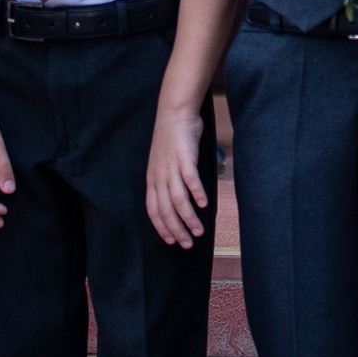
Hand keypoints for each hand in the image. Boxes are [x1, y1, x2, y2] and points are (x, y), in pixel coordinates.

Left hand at [145, 102, 211, 247]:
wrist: (174, 113)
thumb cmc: (172, 138)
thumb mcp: (164, 163)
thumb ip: (168, 181)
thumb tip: (180, 198)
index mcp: (152, 180)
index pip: (153, 210)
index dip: (162, 228)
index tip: (172, 241)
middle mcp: (159, 177)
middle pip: (165, 210)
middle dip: (176, 230)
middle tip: (188, 244)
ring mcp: (171, 168)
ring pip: (178, 200)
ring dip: (188, 218)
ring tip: (199, 231)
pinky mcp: (185, 158)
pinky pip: (190, 180)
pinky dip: (197, 194)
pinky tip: (205, 204)